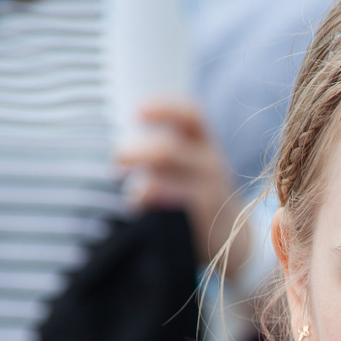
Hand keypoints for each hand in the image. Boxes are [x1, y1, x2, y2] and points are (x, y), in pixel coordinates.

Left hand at [115, 98, 244, 266]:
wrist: (228, 232)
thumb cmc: (191, 188)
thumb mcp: (185, 160)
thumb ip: (159, 149)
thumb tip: (112, 147)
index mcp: (202, 140)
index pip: (191, 114)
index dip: (164, 109)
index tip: (136, 112)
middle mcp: (210, 162)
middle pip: (170, 150)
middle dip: (138, 152)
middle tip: (117, 159)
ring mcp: (212, 191)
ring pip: (172, 184)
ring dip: (144, 187)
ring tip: (128, 193)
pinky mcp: (206, 220)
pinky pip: (179, 212)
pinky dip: (155, 209)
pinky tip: (138, 210)